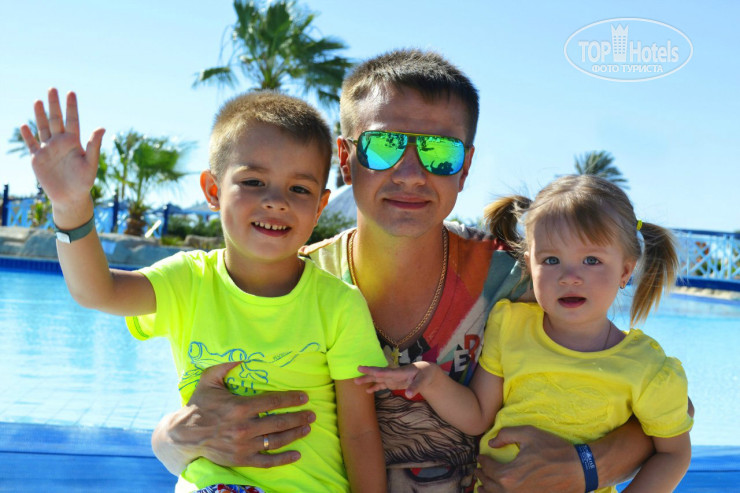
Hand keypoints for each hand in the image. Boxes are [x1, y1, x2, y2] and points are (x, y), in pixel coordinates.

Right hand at [21, 88, 104, 221]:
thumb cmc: (84, 182)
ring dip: (39, 115)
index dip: (71, 107)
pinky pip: (31, 144)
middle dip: (54, 105)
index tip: (71, 93)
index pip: (73, 120)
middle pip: (56, 120)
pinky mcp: (37, 159)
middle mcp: (60, 142)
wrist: (70, 198)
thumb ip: (94, 146)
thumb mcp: (91, 163)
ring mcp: (48, 149)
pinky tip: (24, 126)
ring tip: (37, 101)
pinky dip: (27, 136)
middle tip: (52, 89)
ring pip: (43, 128)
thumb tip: (102, 127)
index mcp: (74, 142)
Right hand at [152, 360, 315, 473]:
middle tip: (312, 414)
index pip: (273, 402)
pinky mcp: (241, 459)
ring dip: (295, 434)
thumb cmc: (198, 405)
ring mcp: (244, 445)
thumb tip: (241, 354)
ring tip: (307, 428)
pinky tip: (297, 454)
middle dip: (299, 417)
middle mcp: (244, 428)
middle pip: (280, 422)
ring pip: (277, 441)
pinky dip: (284, 459)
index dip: (292, 399)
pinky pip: (267, 461)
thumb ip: (225, 365)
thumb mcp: (209, 380)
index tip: (305, 397)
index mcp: (239, 407)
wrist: (183, 435)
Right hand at [355, 361, 435, 397]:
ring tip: (356, 382)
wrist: (426, 371)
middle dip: (367, 375)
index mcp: (398, 372)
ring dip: (368, 380)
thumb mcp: (423, 381)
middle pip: (377, 374)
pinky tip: (368, 391)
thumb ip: (415, 387)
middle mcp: (393, 374)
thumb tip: (408, 395)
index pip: (383, 371)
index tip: (361, 368)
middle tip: (355, 376)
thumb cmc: (424, 374)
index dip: (372, 370)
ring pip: (377, 379)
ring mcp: (392, 378)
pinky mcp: (393, 382)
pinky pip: (382, 384)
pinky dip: (375, 387)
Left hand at [476, 426, 580, 492]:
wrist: (579, 470)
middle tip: (478, 470)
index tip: (480, 457)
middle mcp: (512, 491)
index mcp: (509, 474)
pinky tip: (499, 492)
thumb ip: (505, 434)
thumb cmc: (554, 449)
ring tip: (481, 487)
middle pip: (489, 486)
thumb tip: (491, 443)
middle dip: (481, 476)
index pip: (487, 469)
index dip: (482, 461)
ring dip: (487, 491)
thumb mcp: (528, 433)